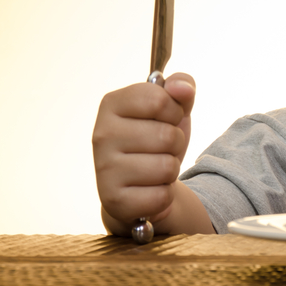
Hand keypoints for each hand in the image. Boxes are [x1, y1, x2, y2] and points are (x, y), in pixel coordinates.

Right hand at [92, 73, 195, 231]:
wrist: (140, 184)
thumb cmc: (156, 138)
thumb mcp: (172, 108)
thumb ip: (182, 86)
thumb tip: (183, 89)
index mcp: (112, 104)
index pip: (160, 100)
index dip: (174, 111)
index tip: (164, 119)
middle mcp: (101, 134)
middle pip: (168, 136)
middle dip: (175, 144)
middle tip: (159, 149)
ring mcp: (104, 169)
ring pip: (167, 167)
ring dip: (170, 170)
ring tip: (154, 168)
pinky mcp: (114, 200)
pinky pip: (162, 196)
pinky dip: (164, 195)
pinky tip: (148, 189)